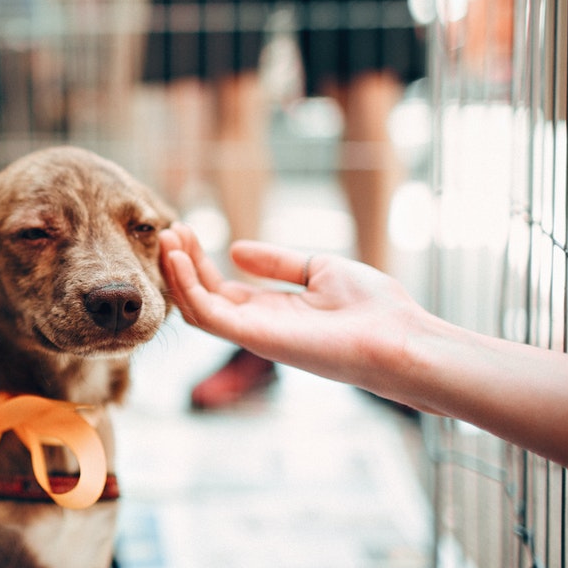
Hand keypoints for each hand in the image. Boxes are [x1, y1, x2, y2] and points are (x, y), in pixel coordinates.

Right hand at [159, 223, 422, 390]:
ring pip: (196, 307)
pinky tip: (179, 258)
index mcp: (273, 311)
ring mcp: (255, 334)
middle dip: (182, 263)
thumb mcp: (320, 269)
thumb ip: (278, 263)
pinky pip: (208, 314)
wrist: (399, 337)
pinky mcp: (256, 338)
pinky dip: (187, 286)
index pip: (220, 289)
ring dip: (177, 273)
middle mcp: (258, 325)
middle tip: (168, 230)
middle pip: (203, 296)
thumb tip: (235, 250)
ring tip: (168, 238)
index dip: (198, 261)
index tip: (185, 229)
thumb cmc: (373, 308)